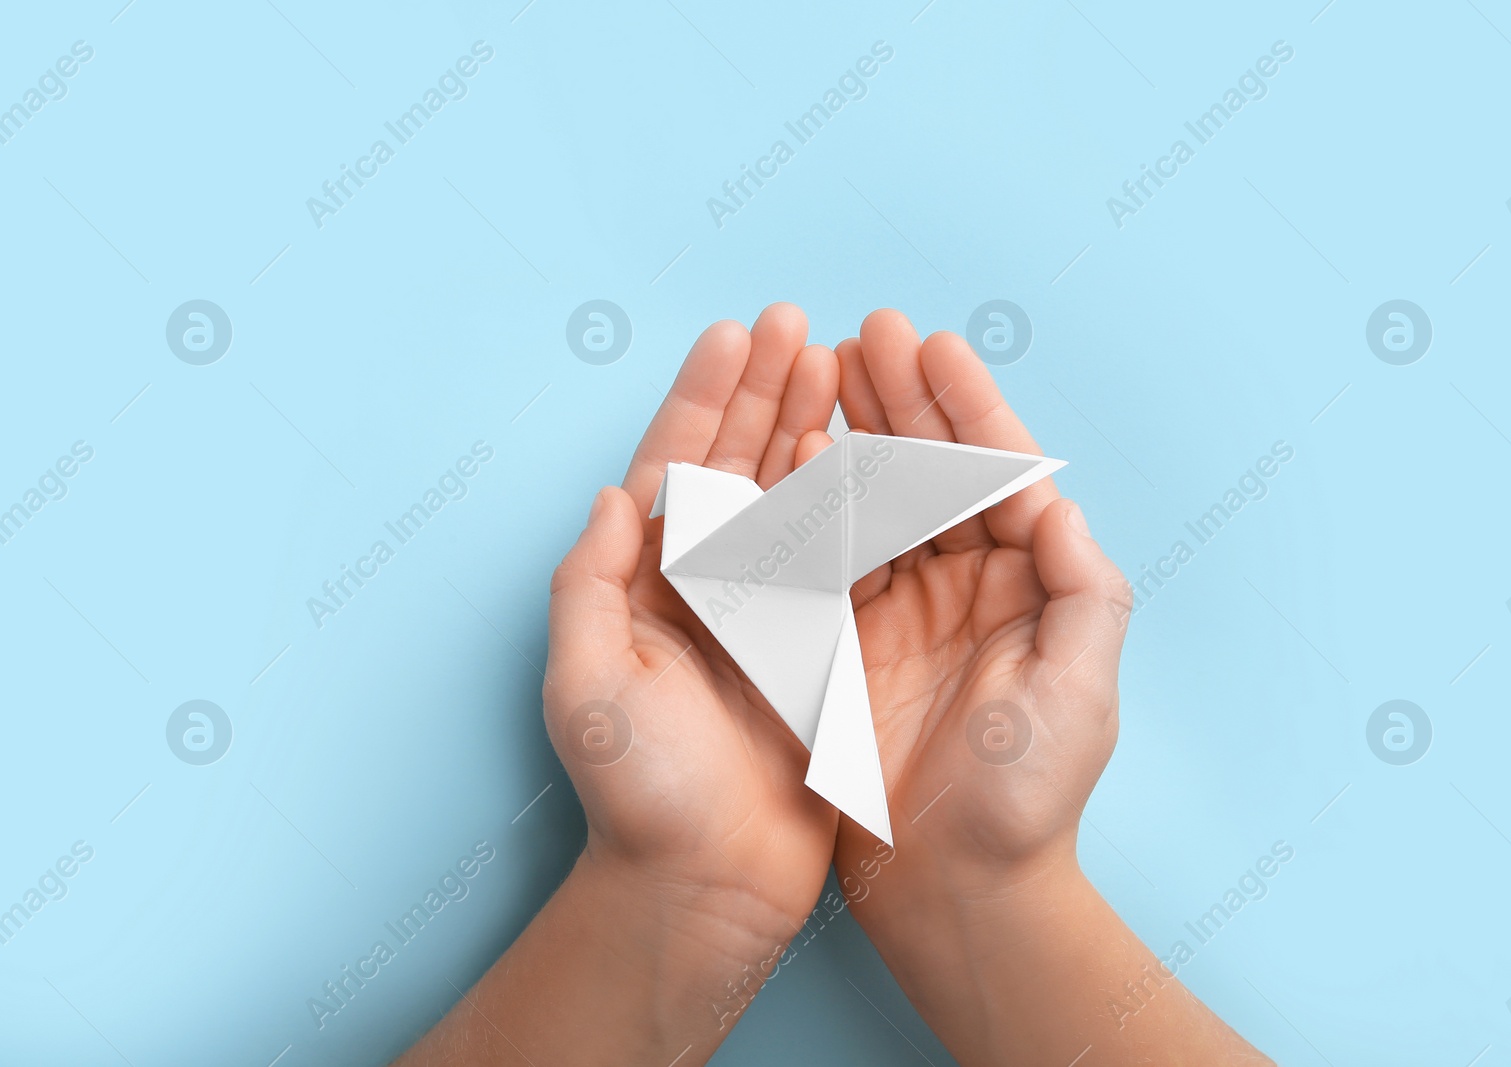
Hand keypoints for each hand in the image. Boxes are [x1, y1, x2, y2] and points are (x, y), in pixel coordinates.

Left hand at [544, 302, 841, 941]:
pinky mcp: (816, 645)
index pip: (675, 466)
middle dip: (765, 391)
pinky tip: (871, 454)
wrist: (705, 885)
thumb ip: (588, 588)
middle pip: (738, 463)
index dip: (703, 397)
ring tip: (840, 364)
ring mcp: (764, 611)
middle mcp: (703, 585)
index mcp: (644, 583)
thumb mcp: (586, 689)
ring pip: (792, 496)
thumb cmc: (635, 796)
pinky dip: (855, 502)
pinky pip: (840, 557)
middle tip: (798, 323)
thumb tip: (614, 495)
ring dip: (812, 428)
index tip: (735, 333)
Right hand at [825, 311, 1265, 1065]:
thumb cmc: (1028, 802)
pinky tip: (789, 451)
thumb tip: (1058, 503)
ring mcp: (900, 610)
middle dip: (901, 400)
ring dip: (852, 431)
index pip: (997, 476)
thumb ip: (1083, 594)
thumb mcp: (1080, 698)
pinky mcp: (843, 641)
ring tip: (822, 366)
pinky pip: (824, 555)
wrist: (955, 892)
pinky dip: (807, 501)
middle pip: (931, 471)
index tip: (930, 345)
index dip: (966, 408)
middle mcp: (965, 587)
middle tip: (864, 333)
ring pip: (874, 498)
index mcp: (1028, 586)